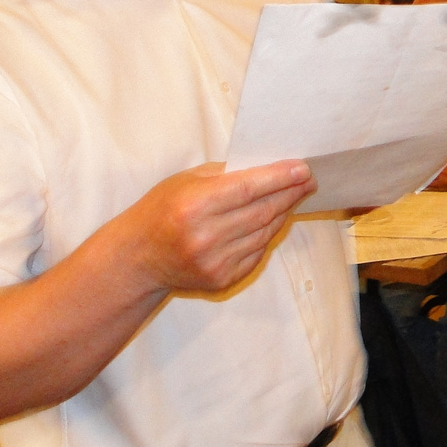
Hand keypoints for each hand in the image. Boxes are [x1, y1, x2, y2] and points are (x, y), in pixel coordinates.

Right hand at [130, 161, 316, 293]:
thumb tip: (269, 167)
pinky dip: (268, 234)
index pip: (249, 189)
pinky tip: (274, 219)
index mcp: (195, 205)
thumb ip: (226, 174)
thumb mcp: (186, 180)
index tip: (303, 169)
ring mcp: (215, 261)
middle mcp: (206, 236)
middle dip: (289, 193)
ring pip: (265, 232)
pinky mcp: (221, 279)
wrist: (139, 257)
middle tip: (307, 180)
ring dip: (283, 212)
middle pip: (262, 211)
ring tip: (294, 196)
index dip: (280, 178)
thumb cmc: (162, 209)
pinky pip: (257, 252)